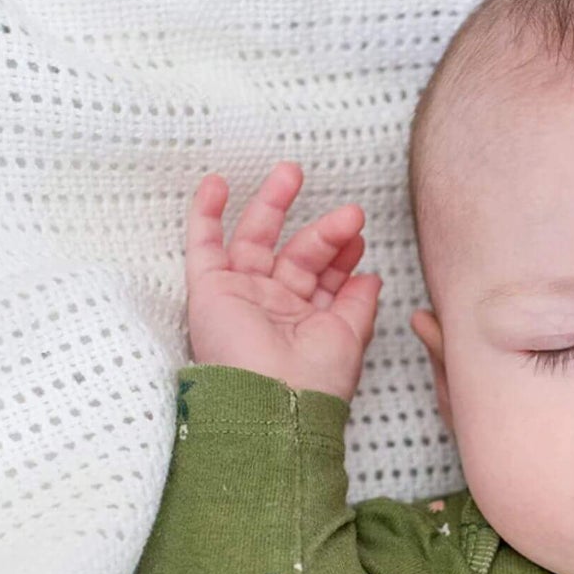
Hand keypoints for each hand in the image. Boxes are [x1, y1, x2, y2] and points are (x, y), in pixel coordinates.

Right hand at [184, 162, 381, 399]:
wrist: (274, 402)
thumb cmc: (315, 380)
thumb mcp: (349, 336)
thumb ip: (359, 303)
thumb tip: (371, 276)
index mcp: (307, 321)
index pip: (325, 275)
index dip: (342, 252)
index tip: (359, 233)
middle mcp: (274, 306)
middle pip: (298, 254)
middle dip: (323, 230)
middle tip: (350, 211)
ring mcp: (241, 295)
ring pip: (255, 239)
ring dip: (272, 203)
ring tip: (292, 172)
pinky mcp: (209, 290)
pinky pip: (203, 246)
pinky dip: (205, 214)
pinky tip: (216, 184)